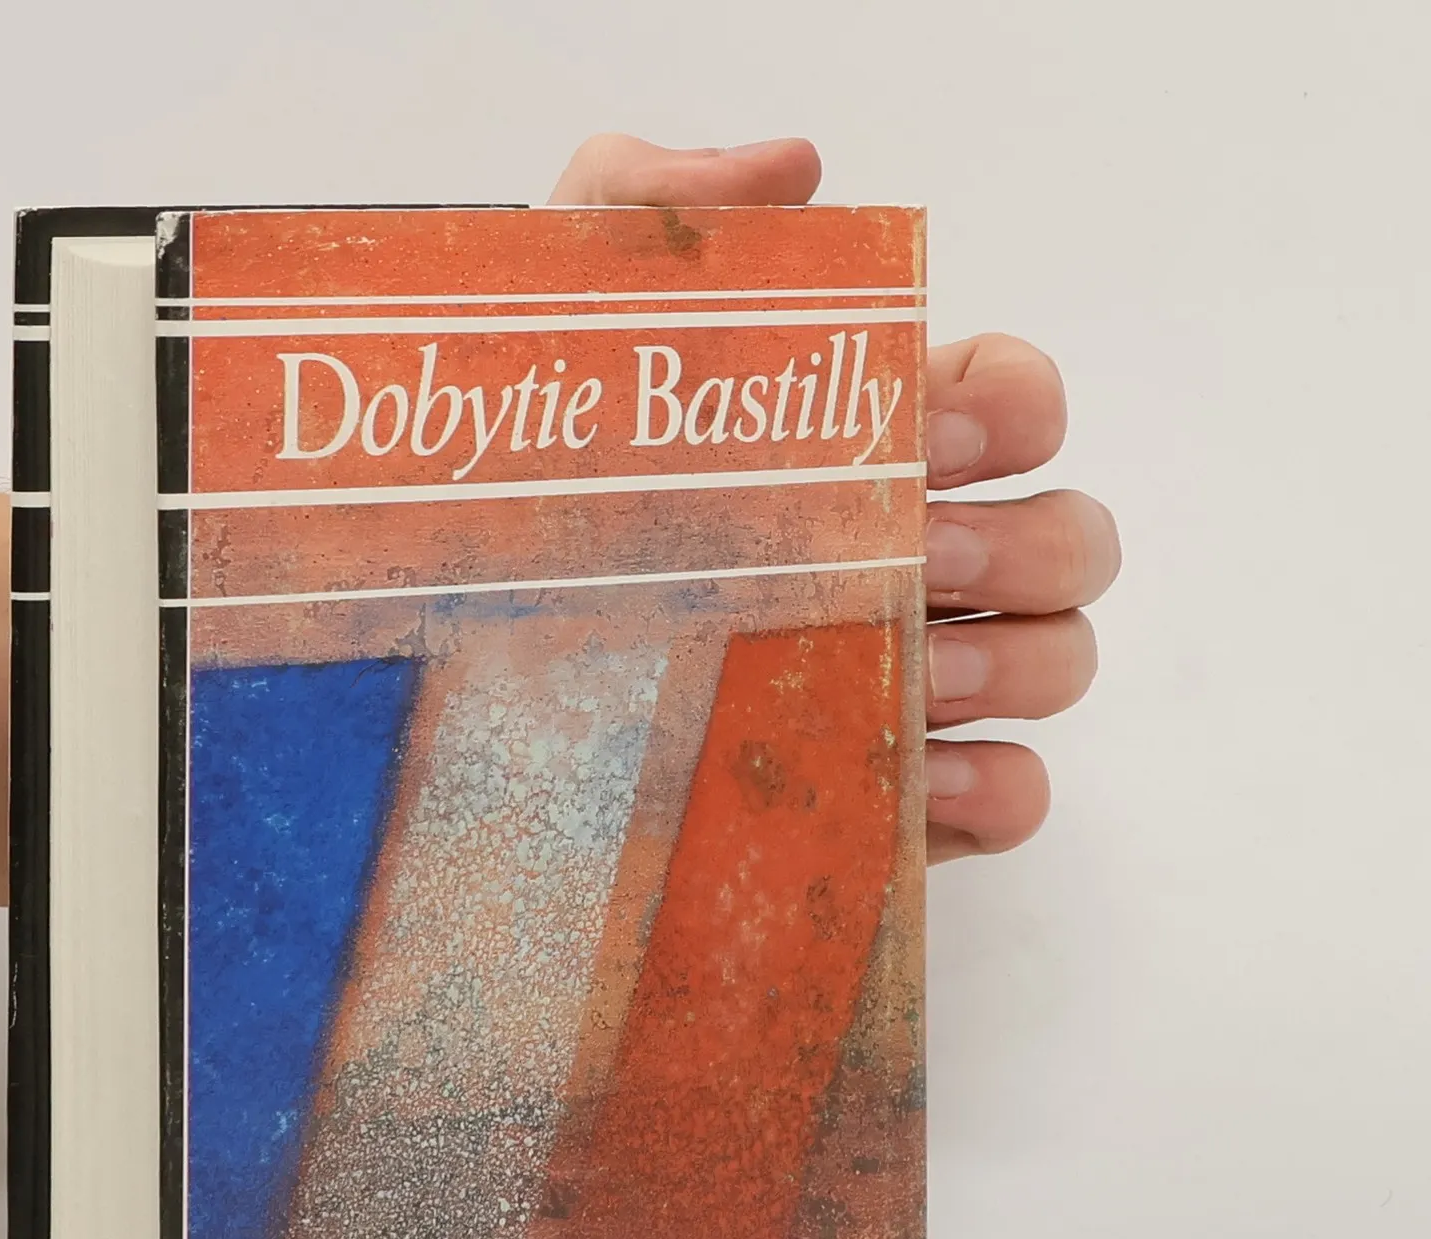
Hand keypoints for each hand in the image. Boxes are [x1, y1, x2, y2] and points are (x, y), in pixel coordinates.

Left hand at [549, 134, 1116, 861]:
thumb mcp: (544, 335)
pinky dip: (997, 788)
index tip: (931, 429)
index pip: (1018, 403)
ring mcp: (904, 688)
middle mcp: (904, 564)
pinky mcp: (882, 801)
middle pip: (1068, 539)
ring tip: (903, 674)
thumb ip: (648, 209)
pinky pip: (1009, 800)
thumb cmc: (501, 506)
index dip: (1013, 407)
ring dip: (1012, 663)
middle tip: (907, 555)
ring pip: (1057, 661)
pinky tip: (919, 774)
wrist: (439, 685)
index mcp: (858, 451)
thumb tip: (797, 169)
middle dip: (1019, 543)